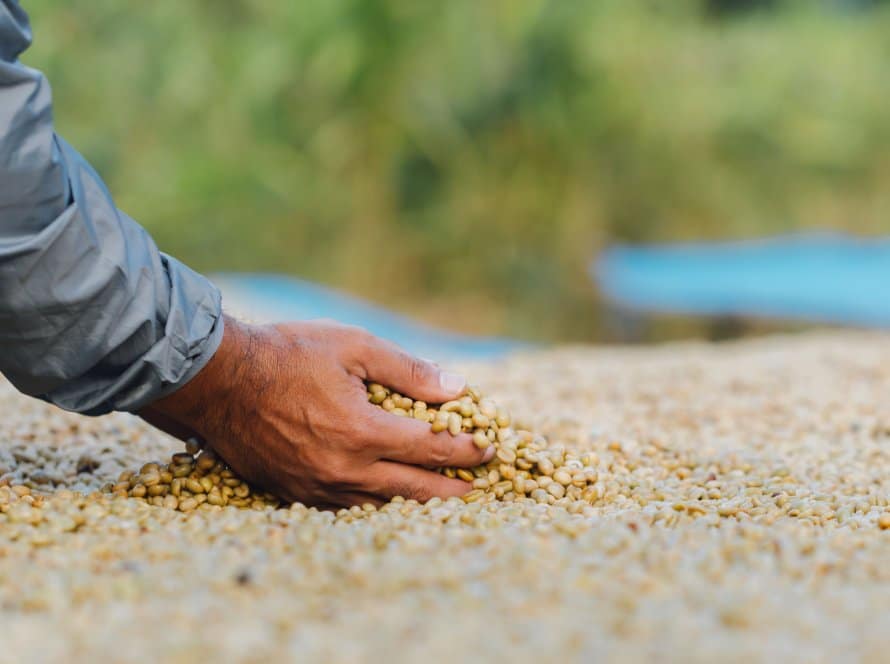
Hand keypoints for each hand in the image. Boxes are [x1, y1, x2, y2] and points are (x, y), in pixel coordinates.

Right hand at [142, 315, 494, 506]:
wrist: (219, 381)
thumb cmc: (287, 354)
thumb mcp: (353, 347)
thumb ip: (408, 371)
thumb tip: (456, 387)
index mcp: (363, 432)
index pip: (431, 449)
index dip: (465, 450)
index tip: (488, 448)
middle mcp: (345, 469)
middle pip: (415, 490)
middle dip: (453, 491)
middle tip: (479, 490)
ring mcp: (319, 487)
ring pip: (382, 506)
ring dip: (418, 504)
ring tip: (442, 500)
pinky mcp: (296, 493)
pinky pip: (348, 509)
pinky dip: (376, 506)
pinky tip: (388, 501)